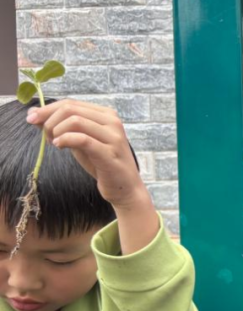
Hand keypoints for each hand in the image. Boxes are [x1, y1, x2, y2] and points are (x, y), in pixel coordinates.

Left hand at [28, 100, 147, 210]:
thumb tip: (33, 114)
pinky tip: (59, 146)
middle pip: (71, 109)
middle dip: (49, 120)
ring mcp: (113, 137)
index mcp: (106, 115)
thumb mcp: (80, 142)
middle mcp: (112, 122)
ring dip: (57, 131)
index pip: (71, 103)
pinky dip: (65, 140)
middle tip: (45, 136)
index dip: (47, 109)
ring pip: (75, 121)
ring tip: (55, 143)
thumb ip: (63, 127)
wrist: (124, 188)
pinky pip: (82, 139)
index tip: (31, 119)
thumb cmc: (101, 164)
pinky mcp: (110, 153)